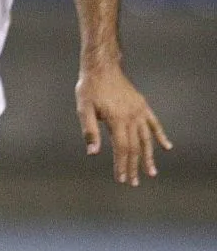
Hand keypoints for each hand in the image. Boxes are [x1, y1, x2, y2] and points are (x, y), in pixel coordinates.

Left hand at [75, 63, 169, 185]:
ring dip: (148, 157)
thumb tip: (93, 153)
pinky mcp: (143, 106)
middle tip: (133, 183)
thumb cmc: (90, 88)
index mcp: (117, 120)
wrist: (102, 68)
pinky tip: (166, 147)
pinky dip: (160, 136)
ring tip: (151, 172)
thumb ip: (89, 131)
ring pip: (146, 139)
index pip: (122, 148)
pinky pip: (154, 124)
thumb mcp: (83, 109)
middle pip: (135, 147)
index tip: (121, 179)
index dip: (122, 165)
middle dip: (134, 166)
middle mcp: (132, 117)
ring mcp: (139, 112)